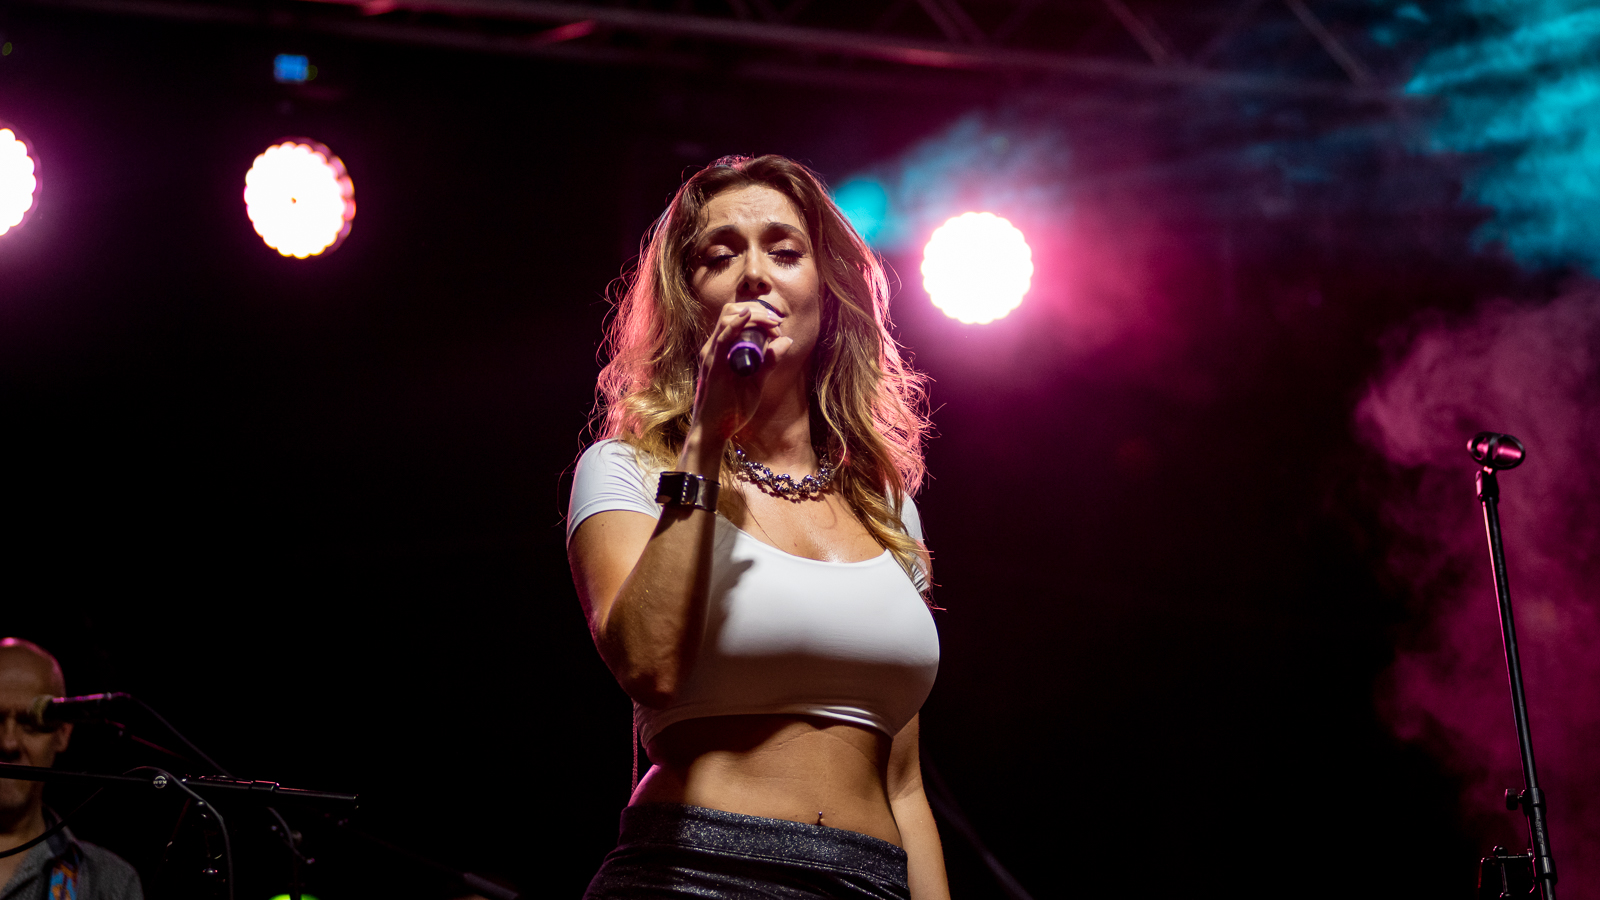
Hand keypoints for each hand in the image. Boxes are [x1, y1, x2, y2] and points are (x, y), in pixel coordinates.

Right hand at [686, 301, 790, 453]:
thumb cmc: (732, 409)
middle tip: (777, 323)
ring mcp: (712, 355)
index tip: (778, 326)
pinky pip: (722, 339)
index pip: (737, 316)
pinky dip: (736, 324)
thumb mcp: (757, 382)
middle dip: (758, 311)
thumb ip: (770, 362)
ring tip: (772, 323)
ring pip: (728, 318)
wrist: (714, 431)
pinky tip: (748, 316)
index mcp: (723, 349)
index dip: (760, 315)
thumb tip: (787, 341)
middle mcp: (715, 347)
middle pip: (732, 312)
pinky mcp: (713, 365)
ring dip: (754, 316)